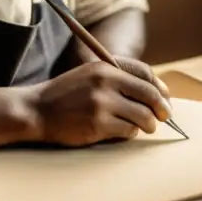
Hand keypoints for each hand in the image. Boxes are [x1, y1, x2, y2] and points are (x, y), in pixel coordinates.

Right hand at [25, 60, 172, 146]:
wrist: (36, 110)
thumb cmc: (65, 94)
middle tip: (165, 117)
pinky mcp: (98, 125)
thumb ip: (118, 78)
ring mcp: (102, 105)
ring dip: (148, 124)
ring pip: (142, 116)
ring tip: (145, 127)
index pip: (145, 73)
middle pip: (149, 95)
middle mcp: (105, 83)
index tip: (165, 98)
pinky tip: (124, 132)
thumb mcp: (90, 75)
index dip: (160, 87)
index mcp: (105, 67)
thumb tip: (157, 91)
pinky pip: (128, 131)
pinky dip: (131, 133)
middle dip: (162, 109)